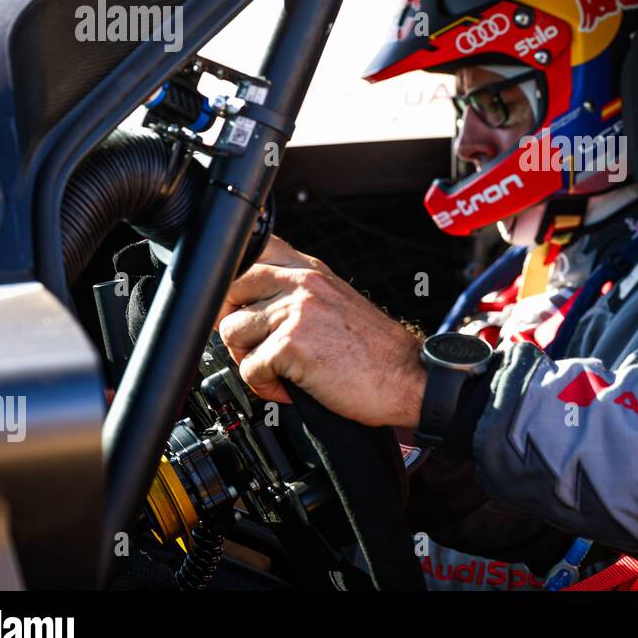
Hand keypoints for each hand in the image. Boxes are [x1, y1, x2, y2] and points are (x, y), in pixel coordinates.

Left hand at [216, 235, 426, 427]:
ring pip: (232, 331)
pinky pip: (248, 368)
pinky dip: (264, 386)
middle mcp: (303, 282)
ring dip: (248, 358)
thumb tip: (256, 304)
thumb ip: (301, 293)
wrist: (408, 378)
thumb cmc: (377, 351)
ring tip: (278, 370)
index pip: (254, 249)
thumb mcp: (337, 302)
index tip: (241, 305)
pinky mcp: (291, 344)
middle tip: (257, 346)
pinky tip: (289, 388)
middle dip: (235, 323)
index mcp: (311, 270)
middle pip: (230, 289)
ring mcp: (296, 310)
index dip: (236, 281)